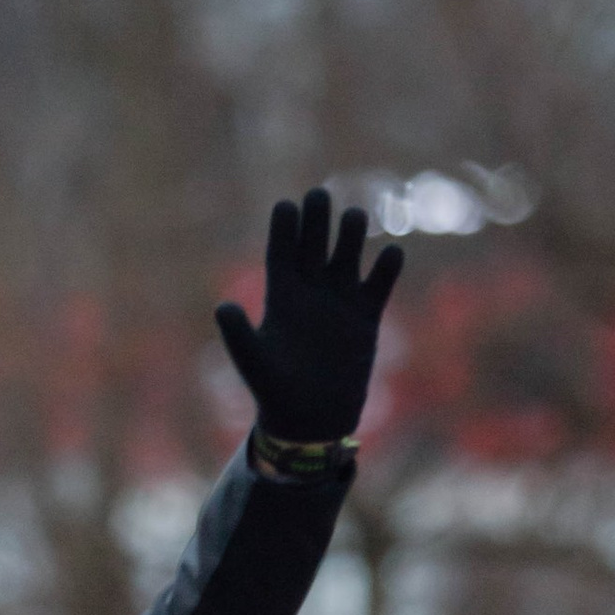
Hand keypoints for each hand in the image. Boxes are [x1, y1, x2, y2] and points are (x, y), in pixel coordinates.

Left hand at [215, 189, 402, 448]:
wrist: (312, 420)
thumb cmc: (276, 393)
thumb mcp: (255, 365)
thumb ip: (239, 336)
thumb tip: (222, 307)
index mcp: (280, 296)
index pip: (281, 252)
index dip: (283, 228)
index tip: (285, 205)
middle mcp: (311, 291)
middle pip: (314, 243)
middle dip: (317, 219)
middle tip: (318, 195)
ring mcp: (340, 300)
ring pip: (348, 254)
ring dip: (352, 235)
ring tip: (353, 218)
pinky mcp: (366, 316)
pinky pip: (379, 283)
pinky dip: (387, 268)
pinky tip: (391, 255)